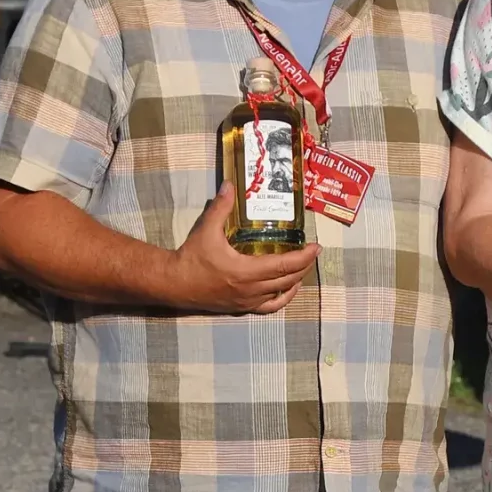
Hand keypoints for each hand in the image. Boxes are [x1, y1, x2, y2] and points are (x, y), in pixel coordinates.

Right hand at [162, 185, 318, 313]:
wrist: (175, 283)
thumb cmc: (192, 257)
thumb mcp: (206, 229)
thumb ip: (221, 207)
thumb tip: (230, 185)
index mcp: (246, 271)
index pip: (284, 265)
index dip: (304, 257)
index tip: (316, 247)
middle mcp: (251, 289)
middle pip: (288, 279)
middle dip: (305, 265)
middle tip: (313, 252)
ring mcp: (248, 300)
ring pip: (282, 293)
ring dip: (296, 279)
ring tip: (303, 266)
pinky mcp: (242, 307)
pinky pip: (270, 306)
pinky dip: (284, 298)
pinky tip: (289, 289)